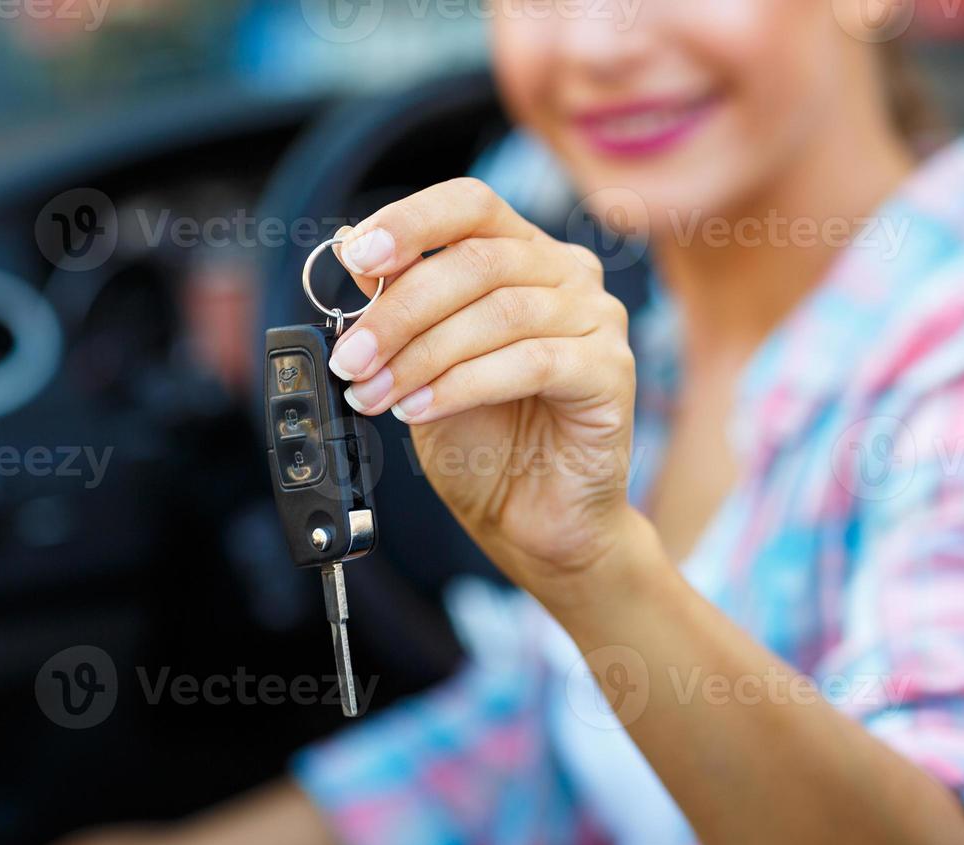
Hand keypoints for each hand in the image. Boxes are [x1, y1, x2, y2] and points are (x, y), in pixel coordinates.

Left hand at [328, 178, 639, 594]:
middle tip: (351, 358)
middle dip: (399, 312)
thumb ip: (403, 307)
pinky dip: (465, 384)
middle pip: (477, 261)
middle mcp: (568, 275)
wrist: (533, 520)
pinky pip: (532, 362)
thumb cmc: (486, 441)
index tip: (357, 258)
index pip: (470, 205)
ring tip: (378, 394)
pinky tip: (423, 409)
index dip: (411, 222)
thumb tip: (356, 254)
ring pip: (500, 312)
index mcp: (524, 255)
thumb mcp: (423, 364)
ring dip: (423, 355)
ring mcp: (599, 320)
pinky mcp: (612, 371)